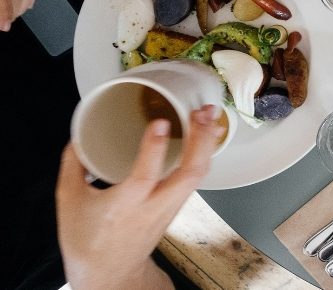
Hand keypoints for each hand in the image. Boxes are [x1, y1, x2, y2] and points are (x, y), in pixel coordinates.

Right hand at [56, 105, 223, 289]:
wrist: (108, 273)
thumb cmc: (87, 239)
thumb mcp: (69, 202)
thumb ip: (73, 166)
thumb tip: (78, 136)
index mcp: (124, 206)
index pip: (145, 176)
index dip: (153, 148)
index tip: (160, 122)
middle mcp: (154, 206)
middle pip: (189, 174)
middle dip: (200, 141)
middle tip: (202, 112)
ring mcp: (170, 207)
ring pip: (198, 176)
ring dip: (207, 144)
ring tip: (210, 116)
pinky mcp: (177, 205)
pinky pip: (196, 178)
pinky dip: (204, 154)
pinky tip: (207, 135)